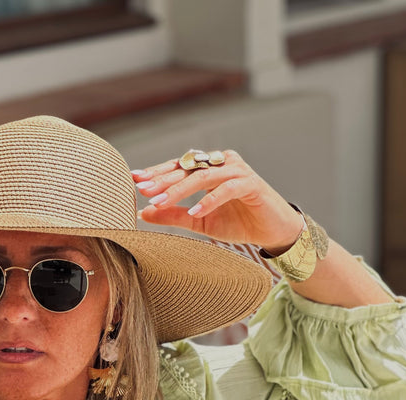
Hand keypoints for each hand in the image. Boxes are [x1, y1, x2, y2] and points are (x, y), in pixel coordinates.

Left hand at [132, 150, 304, 253]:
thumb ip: (173, 215)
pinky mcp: (251, 184)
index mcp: (209, 167)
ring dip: (180, 189)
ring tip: (160, 201)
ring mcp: (238, 170)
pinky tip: (195, 211)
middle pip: (187, 168)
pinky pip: (226, 189)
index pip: (179, 167)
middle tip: (143, 189)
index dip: (157, 173)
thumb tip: (143, 213)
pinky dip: (209, 200)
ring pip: (203, 176)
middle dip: (163, 179)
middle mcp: (222, 162)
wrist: (271, 230)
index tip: (135, 180)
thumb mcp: (198, 221)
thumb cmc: (237, 222)